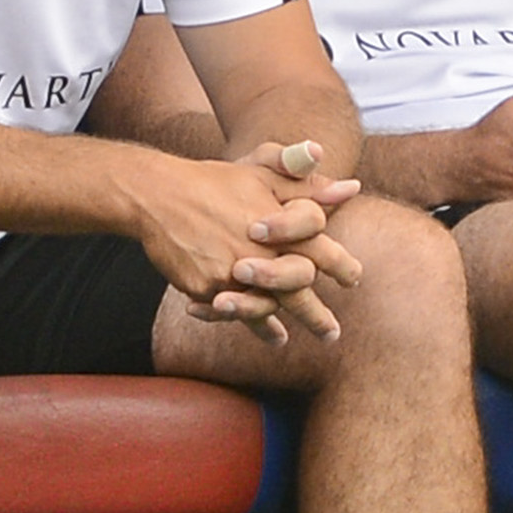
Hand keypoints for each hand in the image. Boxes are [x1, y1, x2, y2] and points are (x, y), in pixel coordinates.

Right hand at [129, 146, 363, 345]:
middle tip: (332, 334)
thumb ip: (307, 185)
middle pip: (298, 288)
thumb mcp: (262, 172)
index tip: (354, 279)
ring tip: (288, 340)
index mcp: (279, 222)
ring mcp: (232, 271)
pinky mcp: (206, 286)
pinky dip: (246, 322)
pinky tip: (256, 333)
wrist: (159, 195)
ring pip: (265, 307)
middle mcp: (259, 250)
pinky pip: (232, 311)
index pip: (321, 249)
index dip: (341, 266)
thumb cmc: (216, 181)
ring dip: (278, 326)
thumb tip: (352, 188)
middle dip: (316, 314)